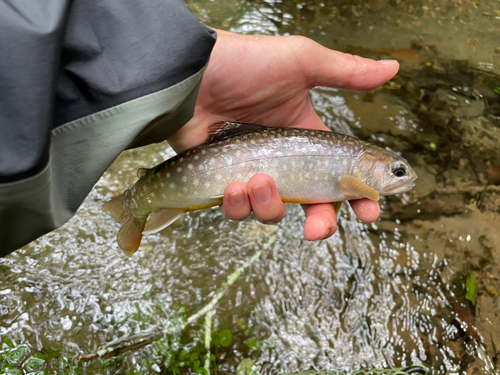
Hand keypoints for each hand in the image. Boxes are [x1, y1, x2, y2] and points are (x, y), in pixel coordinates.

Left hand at [168, 29, 398, 239]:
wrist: (191, 75)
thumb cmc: (245, 64)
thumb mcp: (302, 62)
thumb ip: (346, 72)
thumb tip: (393, 68)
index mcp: (307, 138)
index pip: (340, 175)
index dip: (358, 196)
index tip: (369, 211)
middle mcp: (283, 161)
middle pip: (311, 206)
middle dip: (319, 224)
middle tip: (316, 230)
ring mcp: (253, 174)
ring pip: (272, 212)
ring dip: (269, 205)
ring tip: (256, 179)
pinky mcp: (224, 183)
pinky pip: (238, 210)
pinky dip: (237, 204)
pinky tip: (232, 184)